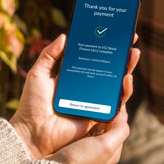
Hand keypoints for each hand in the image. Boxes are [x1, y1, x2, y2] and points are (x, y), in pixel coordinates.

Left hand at [10, 33, 139, 158]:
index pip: (92, 59)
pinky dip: (124, 91)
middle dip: (121, 55)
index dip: (103, 47)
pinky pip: (115, 104)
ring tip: (132, 55)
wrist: (32, 131)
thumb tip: (64, 36)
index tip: (114, 32)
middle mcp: (85, 89)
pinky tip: (127, 78)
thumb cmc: (31, 105)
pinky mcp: (98, 116)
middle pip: (107, 70)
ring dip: (127, 69)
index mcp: (72, 78)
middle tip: (130, 40)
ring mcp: (93, 102)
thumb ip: (49, 55)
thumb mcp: (37, 74)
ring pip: (115, 85)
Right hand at [48, 105, 129, 163]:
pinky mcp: (73, 146)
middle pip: (106, 125)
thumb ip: (119, 130)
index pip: (120, 126)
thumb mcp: (106, 145)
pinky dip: (81, 121)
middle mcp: (101, 150)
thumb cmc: (81, 160)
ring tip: (88, 102)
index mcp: (113, 151)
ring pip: (93, 126)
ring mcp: (86, 148)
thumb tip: (122, 115)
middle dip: (104, 112)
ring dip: (92, 116)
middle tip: (99, 97)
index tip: (113, 97)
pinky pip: (81, 129)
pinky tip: (76, 114)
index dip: (117, 111)